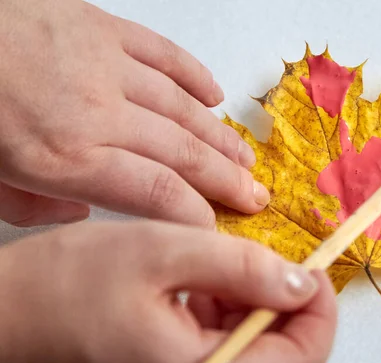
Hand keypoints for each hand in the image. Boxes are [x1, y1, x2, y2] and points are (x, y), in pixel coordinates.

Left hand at [0, 0, 267, 227]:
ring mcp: (103, 64)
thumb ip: (35, 205)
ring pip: (182, 106)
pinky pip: (163, 54)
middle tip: (255, 197)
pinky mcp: (102, 26)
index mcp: (64, 155)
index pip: (157, 191)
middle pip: (182, 151)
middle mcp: (95, 111)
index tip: (216, 226)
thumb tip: (82, 210)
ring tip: (245, 159)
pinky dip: (194, 76)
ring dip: (219, 136)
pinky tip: (215, 97)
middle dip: (225, 179)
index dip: (196, 212)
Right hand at [0, 221, 336, 362]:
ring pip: (255, 360)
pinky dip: (229, 317)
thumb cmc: (65, 285)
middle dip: (289, 309)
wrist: (2, 320)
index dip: (320, 317)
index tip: (315, 271)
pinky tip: (203, 288)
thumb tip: (302, 283)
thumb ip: (241, 267)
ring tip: (222, 272)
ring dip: (256, 310)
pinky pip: (223, 356)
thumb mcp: (161, 252)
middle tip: (272, 264)